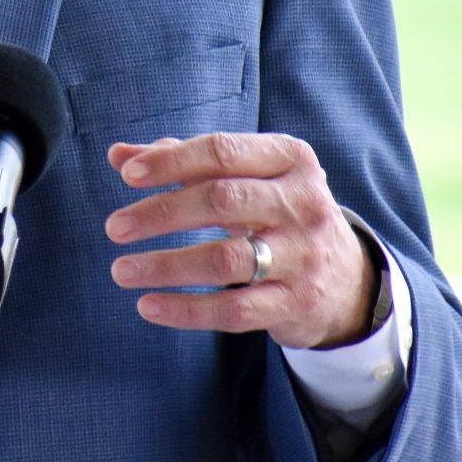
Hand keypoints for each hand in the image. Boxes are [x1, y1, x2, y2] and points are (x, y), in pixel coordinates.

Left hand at [103, 132, 379, 348]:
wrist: (346, 278)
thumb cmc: (277, 214)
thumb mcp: (246, 178)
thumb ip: (184, 163)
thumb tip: (118, 154)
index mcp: (291, 159)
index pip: (223, 152)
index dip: (172, 162)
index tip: (127, 175)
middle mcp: (304, 203)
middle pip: (221, 201)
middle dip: (161, 213)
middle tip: (115, 228)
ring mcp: (304, 255)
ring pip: (225, 260)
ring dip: (165, 266)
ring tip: (122, 270)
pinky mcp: (296, 303)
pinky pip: (234, 308)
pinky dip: (186, 310)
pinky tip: (149, 306)